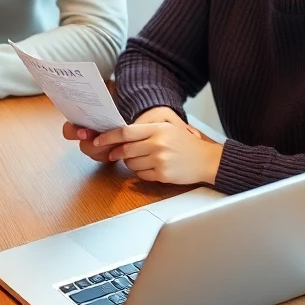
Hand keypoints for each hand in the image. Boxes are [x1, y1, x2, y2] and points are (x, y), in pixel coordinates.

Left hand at [62, 107, 201, 164]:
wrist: (207, 160)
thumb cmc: (185, 144)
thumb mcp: (168, 129)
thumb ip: (145, 131)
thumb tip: (119, 136)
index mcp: (158, 129)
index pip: (125, 132)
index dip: (108, 137)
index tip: (97, 141)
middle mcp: (158, 143)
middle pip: (125, 149)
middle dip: (117, 153)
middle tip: (116, 154)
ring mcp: (160, 160)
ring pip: (131, 164)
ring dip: (130, 163)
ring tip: (143, 160)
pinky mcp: (163, 174)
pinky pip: (141, 175)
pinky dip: (141, 173)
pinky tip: (152, 168)